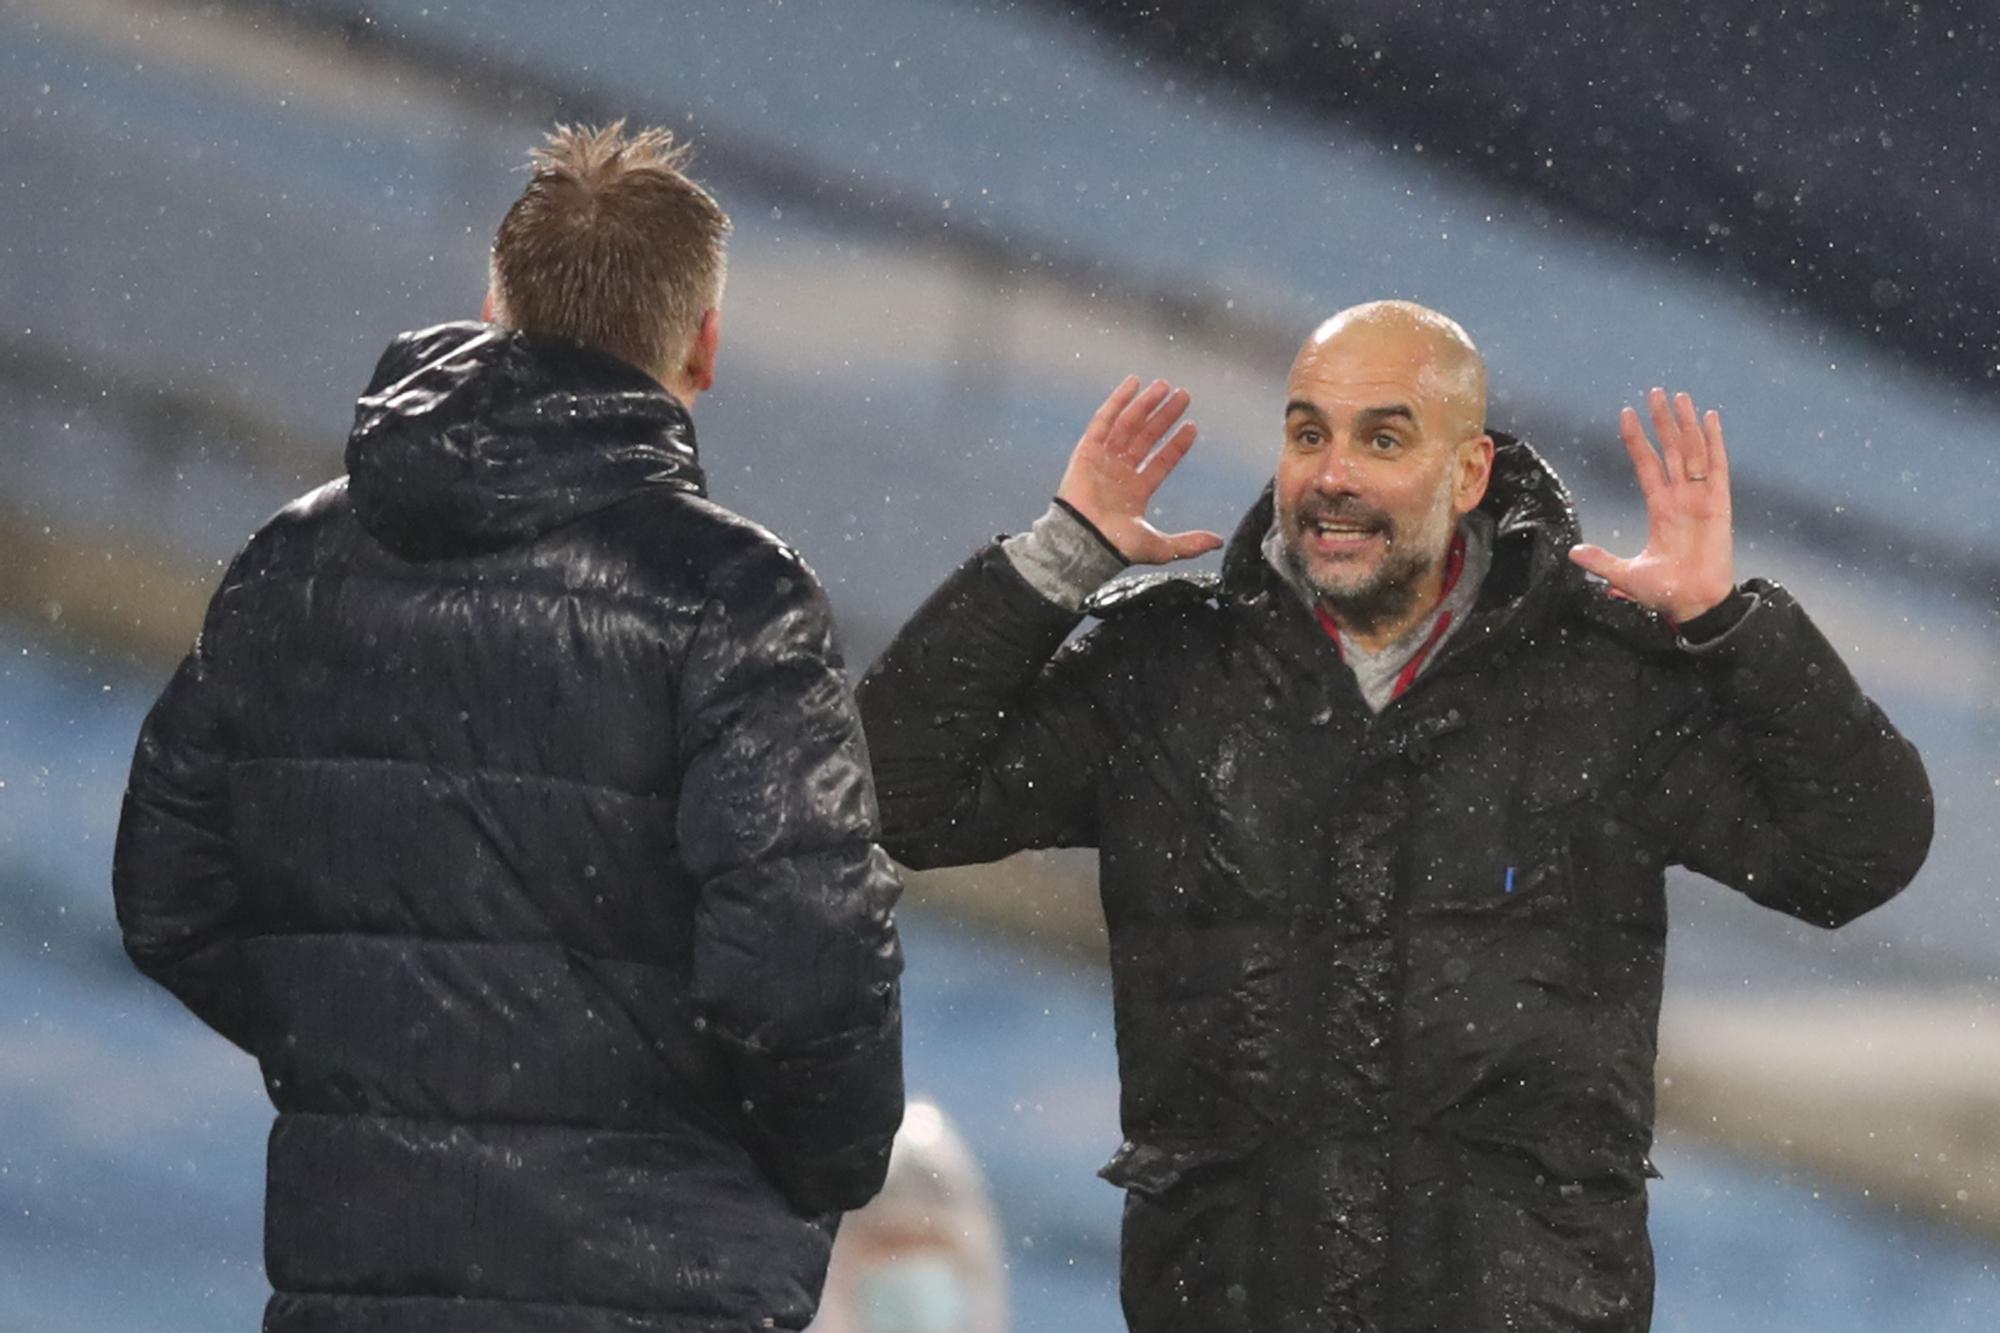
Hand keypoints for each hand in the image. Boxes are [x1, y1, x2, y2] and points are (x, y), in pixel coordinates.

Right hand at [1057, 376, 1224, 564]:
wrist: (1084, 541)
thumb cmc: (1117, 546)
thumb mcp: (1162, 548)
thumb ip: (1190, 542)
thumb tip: (1219, 541)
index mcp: (1135, 493)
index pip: (1161, 461)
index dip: (1176, 445)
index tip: (1192, 426)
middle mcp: (1120, 473)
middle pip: (1146, 437)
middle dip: (1164, 416)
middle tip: (1183, 395)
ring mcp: (1103, 460)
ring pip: (1128, 425)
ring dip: (1146, 404)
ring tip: (1165, 386)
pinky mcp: (1086, 451)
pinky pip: (1103, 421)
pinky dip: (1117, 402)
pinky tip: (1134, 383)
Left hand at [1568, 387, 1734, 622]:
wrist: (1694, 603)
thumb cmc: (1666, 592)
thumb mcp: (1625, 575)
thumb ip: (1601, 561)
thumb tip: (1572, 552)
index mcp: (1661, 509)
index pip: (1647, 465)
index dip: (1638, 440)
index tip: (1627, 414)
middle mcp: (1681, 498)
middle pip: (1671, 450)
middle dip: (1663, 421)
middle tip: (1655, 392)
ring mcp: (1700, 499)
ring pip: (1693, 452)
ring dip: (1686, 424)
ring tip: (1679, 396)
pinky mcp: (1719, 505)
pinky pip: (1718, 468)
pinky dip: (1715, 443)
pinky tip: (1710, 419)